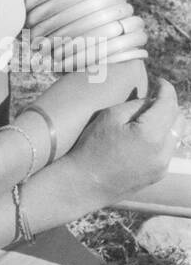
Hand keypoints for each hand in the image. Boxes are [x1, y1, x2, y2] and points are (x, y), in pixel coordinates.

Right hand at [66, 77, 180, 203]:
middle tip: (154, 97)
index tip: (160, 81)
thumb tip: (152, 101)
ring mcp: (162, 166)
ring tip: (150, 116)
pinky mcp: (158, 175)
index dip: (166, 89)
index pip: (169, 104)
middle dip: (169, 105)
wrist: (85, 183)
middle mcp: (162, 152)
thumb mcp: (111, 116)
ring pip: (176, 136)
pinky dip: (163, 138)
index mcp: (151, 134)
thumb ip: (136, 105)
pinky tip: (146, 135)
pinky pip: (168, 150)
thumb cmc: (92, 147)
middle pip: (179, 120)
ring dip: (167, 122)